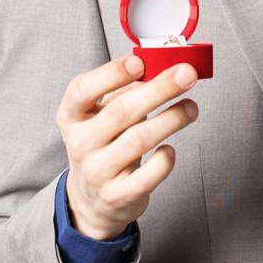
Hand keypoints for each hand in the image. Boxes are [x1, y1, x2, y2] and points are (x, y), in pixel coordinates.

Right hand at [56, 54, 200, 239]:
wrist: (91, 200)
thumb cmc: (103, 145)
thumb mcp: (102, 116)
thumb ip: (125, 91)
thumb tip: (162, 68)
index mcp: (71, 117)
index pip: (82, 90)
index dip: (111, 73)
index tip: (140, 62)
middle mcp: (80, 143)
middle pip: (121, 111)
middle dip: (159, 89)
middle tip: (187, 74)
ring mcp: (97, 171)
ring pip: (139, 139)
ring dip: (172, 119)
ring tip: (191, 107)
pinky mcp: (117, 195)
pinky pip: (148, 175)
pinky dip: (164, 159)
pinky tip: (170, 148)